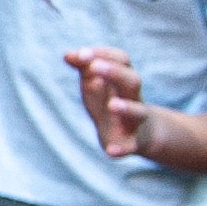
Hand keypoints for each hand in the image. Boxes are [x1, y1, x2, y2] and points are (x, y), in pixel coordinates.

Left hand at [65, 46, 152, 160]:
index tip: (82, 53)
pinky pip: (130, 146)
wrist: (135, 133)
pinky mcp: (131, 143)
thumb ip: (84, 67)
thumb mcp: (95, 83)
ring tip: (111, 105)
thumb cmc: (109, 101)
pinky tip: (110, 152)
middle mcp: (133, 98)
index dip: (104, 54)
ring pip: (139, 112)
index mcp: (123, 80)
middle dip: (114, 72)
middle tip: (94, 66)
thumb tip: (68, 54)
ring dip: (126, 108)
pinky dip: (122, 149)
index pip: (122, 60)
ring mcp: (134, 121)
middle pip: (132, 80)